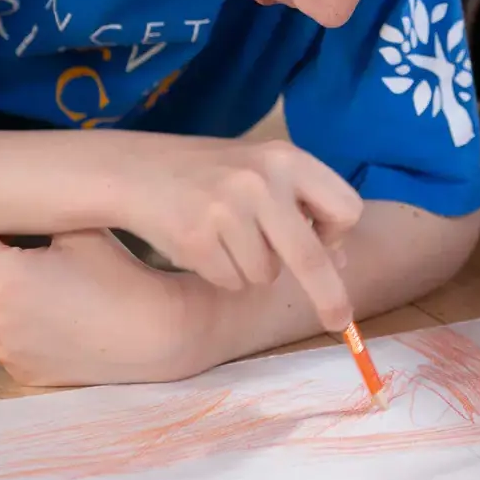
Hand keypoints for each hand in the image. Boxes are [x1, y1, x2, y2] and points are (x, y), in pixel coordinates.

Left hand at [0, 231, 208, 387]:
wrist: (153, 333)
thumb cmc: (118, 275)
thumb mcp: (80, 230)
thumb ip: (40, 218)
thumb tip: (20, 208)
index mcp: (1, 275)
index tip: (25, 237)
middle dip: (11, 271)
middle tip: (57, 269)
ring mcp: (5, 349)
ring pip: (0, 313)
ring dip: (20, 304)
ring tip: (65, 300)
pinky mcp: (22, 372)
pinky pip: (15, 344)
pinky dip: (32, 335)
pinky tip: (67, 328)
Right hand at [117, 138, 361, 333]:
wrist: (133, 170)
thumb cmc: (207, 175)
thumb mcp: (260, 172)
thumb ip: (299, 206)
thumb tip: (339, 261)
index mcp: (287, 157)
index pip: (345, 208)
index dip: (337, 234)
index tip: (329, 249)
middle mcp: (262, 179)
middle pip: (312, 257)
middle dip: (329, 296)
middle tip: (339, 322)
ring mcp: (228, 208)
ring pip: (265, 275)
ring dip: (251, 270)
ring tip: (224, 237)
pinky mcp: (197, 238)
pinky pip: (232, 282)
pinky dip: (222, 274)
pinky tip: (201, 243)